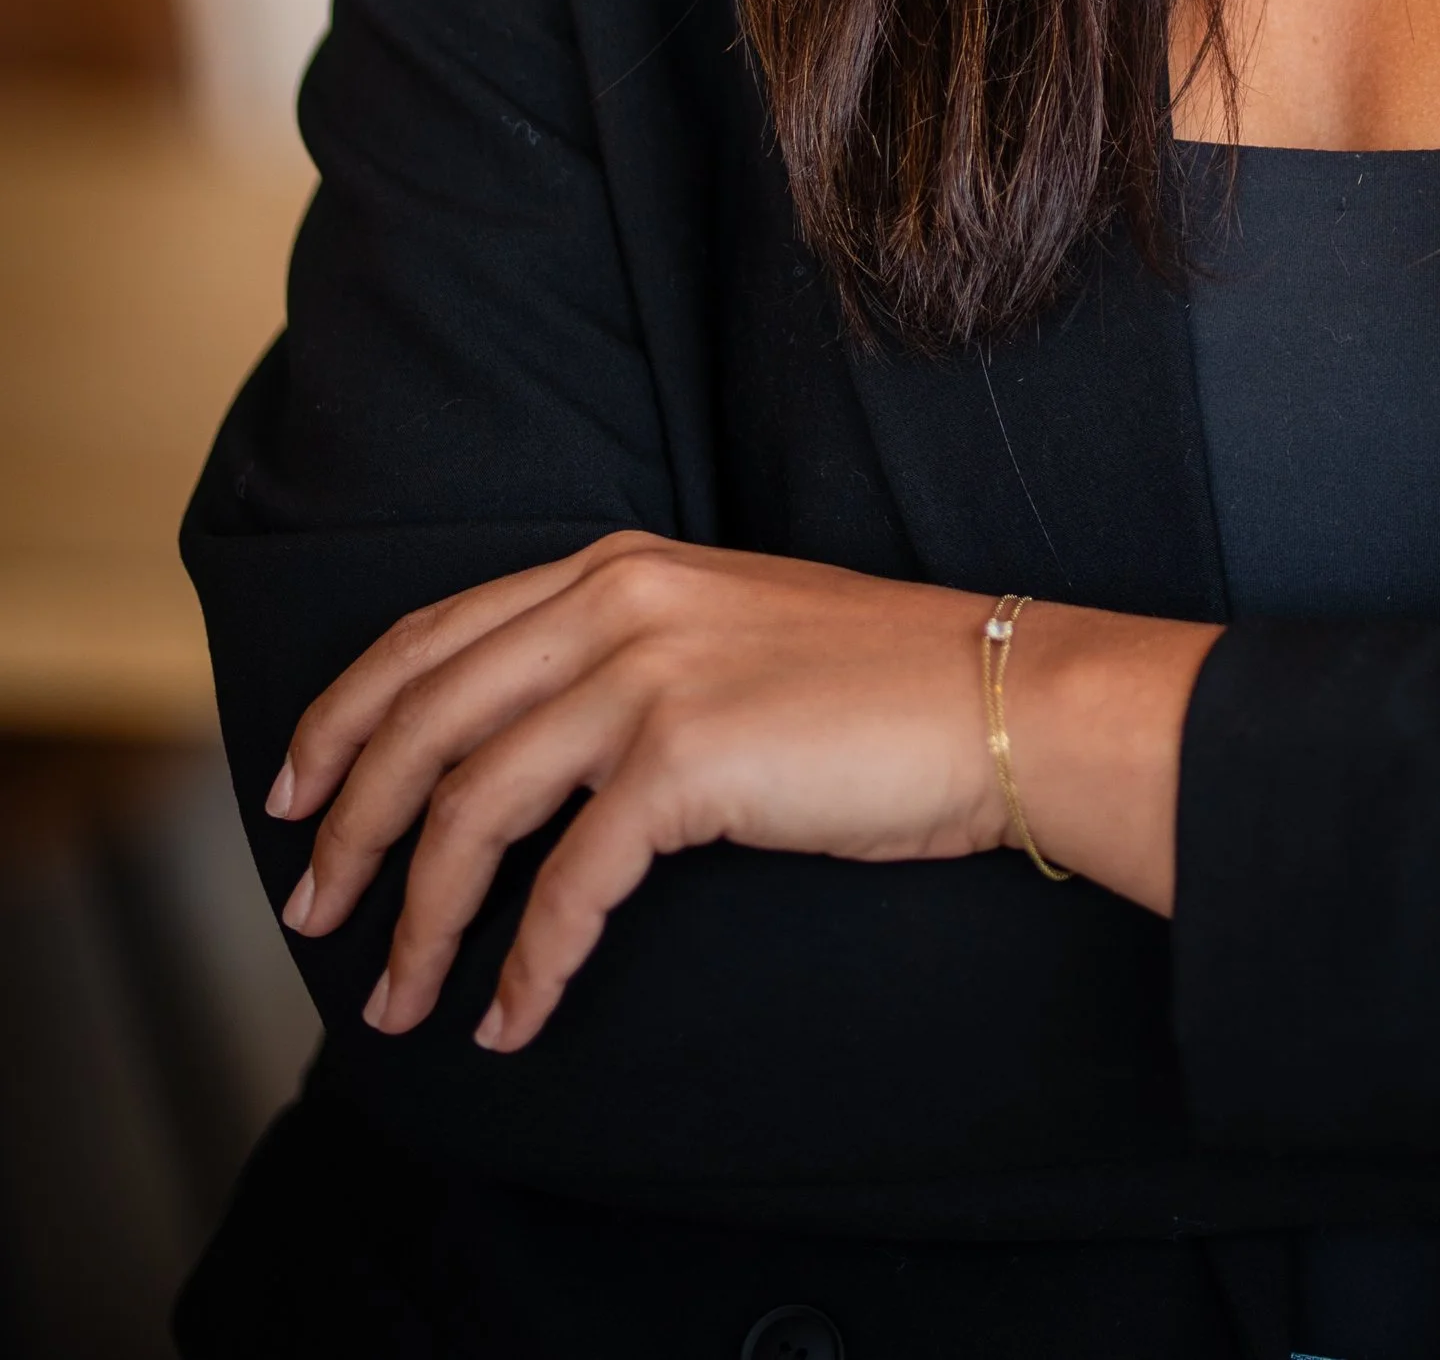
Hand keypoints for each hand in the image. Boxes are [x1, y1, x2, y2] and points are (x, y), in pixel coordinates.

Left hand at [268, 536, 1008, 1051]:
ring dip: (418, 918)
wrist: (1003, 698)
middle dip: (347, 827)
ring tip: (399, 995)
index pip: (433, 635)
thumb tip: (520, 747)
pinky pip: (568, 885)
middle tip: (314, 915)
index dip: (345, 717)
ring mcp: (650, 675)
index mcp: (617, 566)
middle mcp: (616, 602)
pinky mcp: (689, 759)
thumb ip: (622, 654)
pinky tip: (513, 1015)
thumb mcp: (726, 629)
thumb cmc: (878, 684)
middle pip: (425, 721)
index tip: (293, 793)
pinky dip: (526, 963)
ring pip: (472, 808)